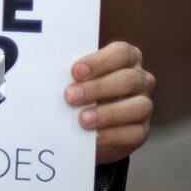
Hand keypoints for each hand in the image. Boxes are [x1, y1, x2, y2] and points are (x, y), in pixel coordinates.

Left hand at [64, 40, 154, 163]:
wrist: (84, 124)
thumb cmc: (78, 90)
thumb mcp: (74, 78)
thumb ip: (70, 73)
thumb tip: (47, 71)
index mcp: (126, 58)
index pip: (121, 53)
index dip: (100, 61)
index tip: (75, 71)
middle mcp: (140, 79)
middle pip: (129, 79)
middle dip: (98, 88)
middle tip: (70, 96)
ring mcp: (144, 105)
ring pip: (139, 106)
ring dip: (108, 114)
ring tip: (82, 120)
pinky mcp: (141, 130)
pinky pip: (135, 133)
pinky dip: (112, 135)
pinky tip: (93, 137)